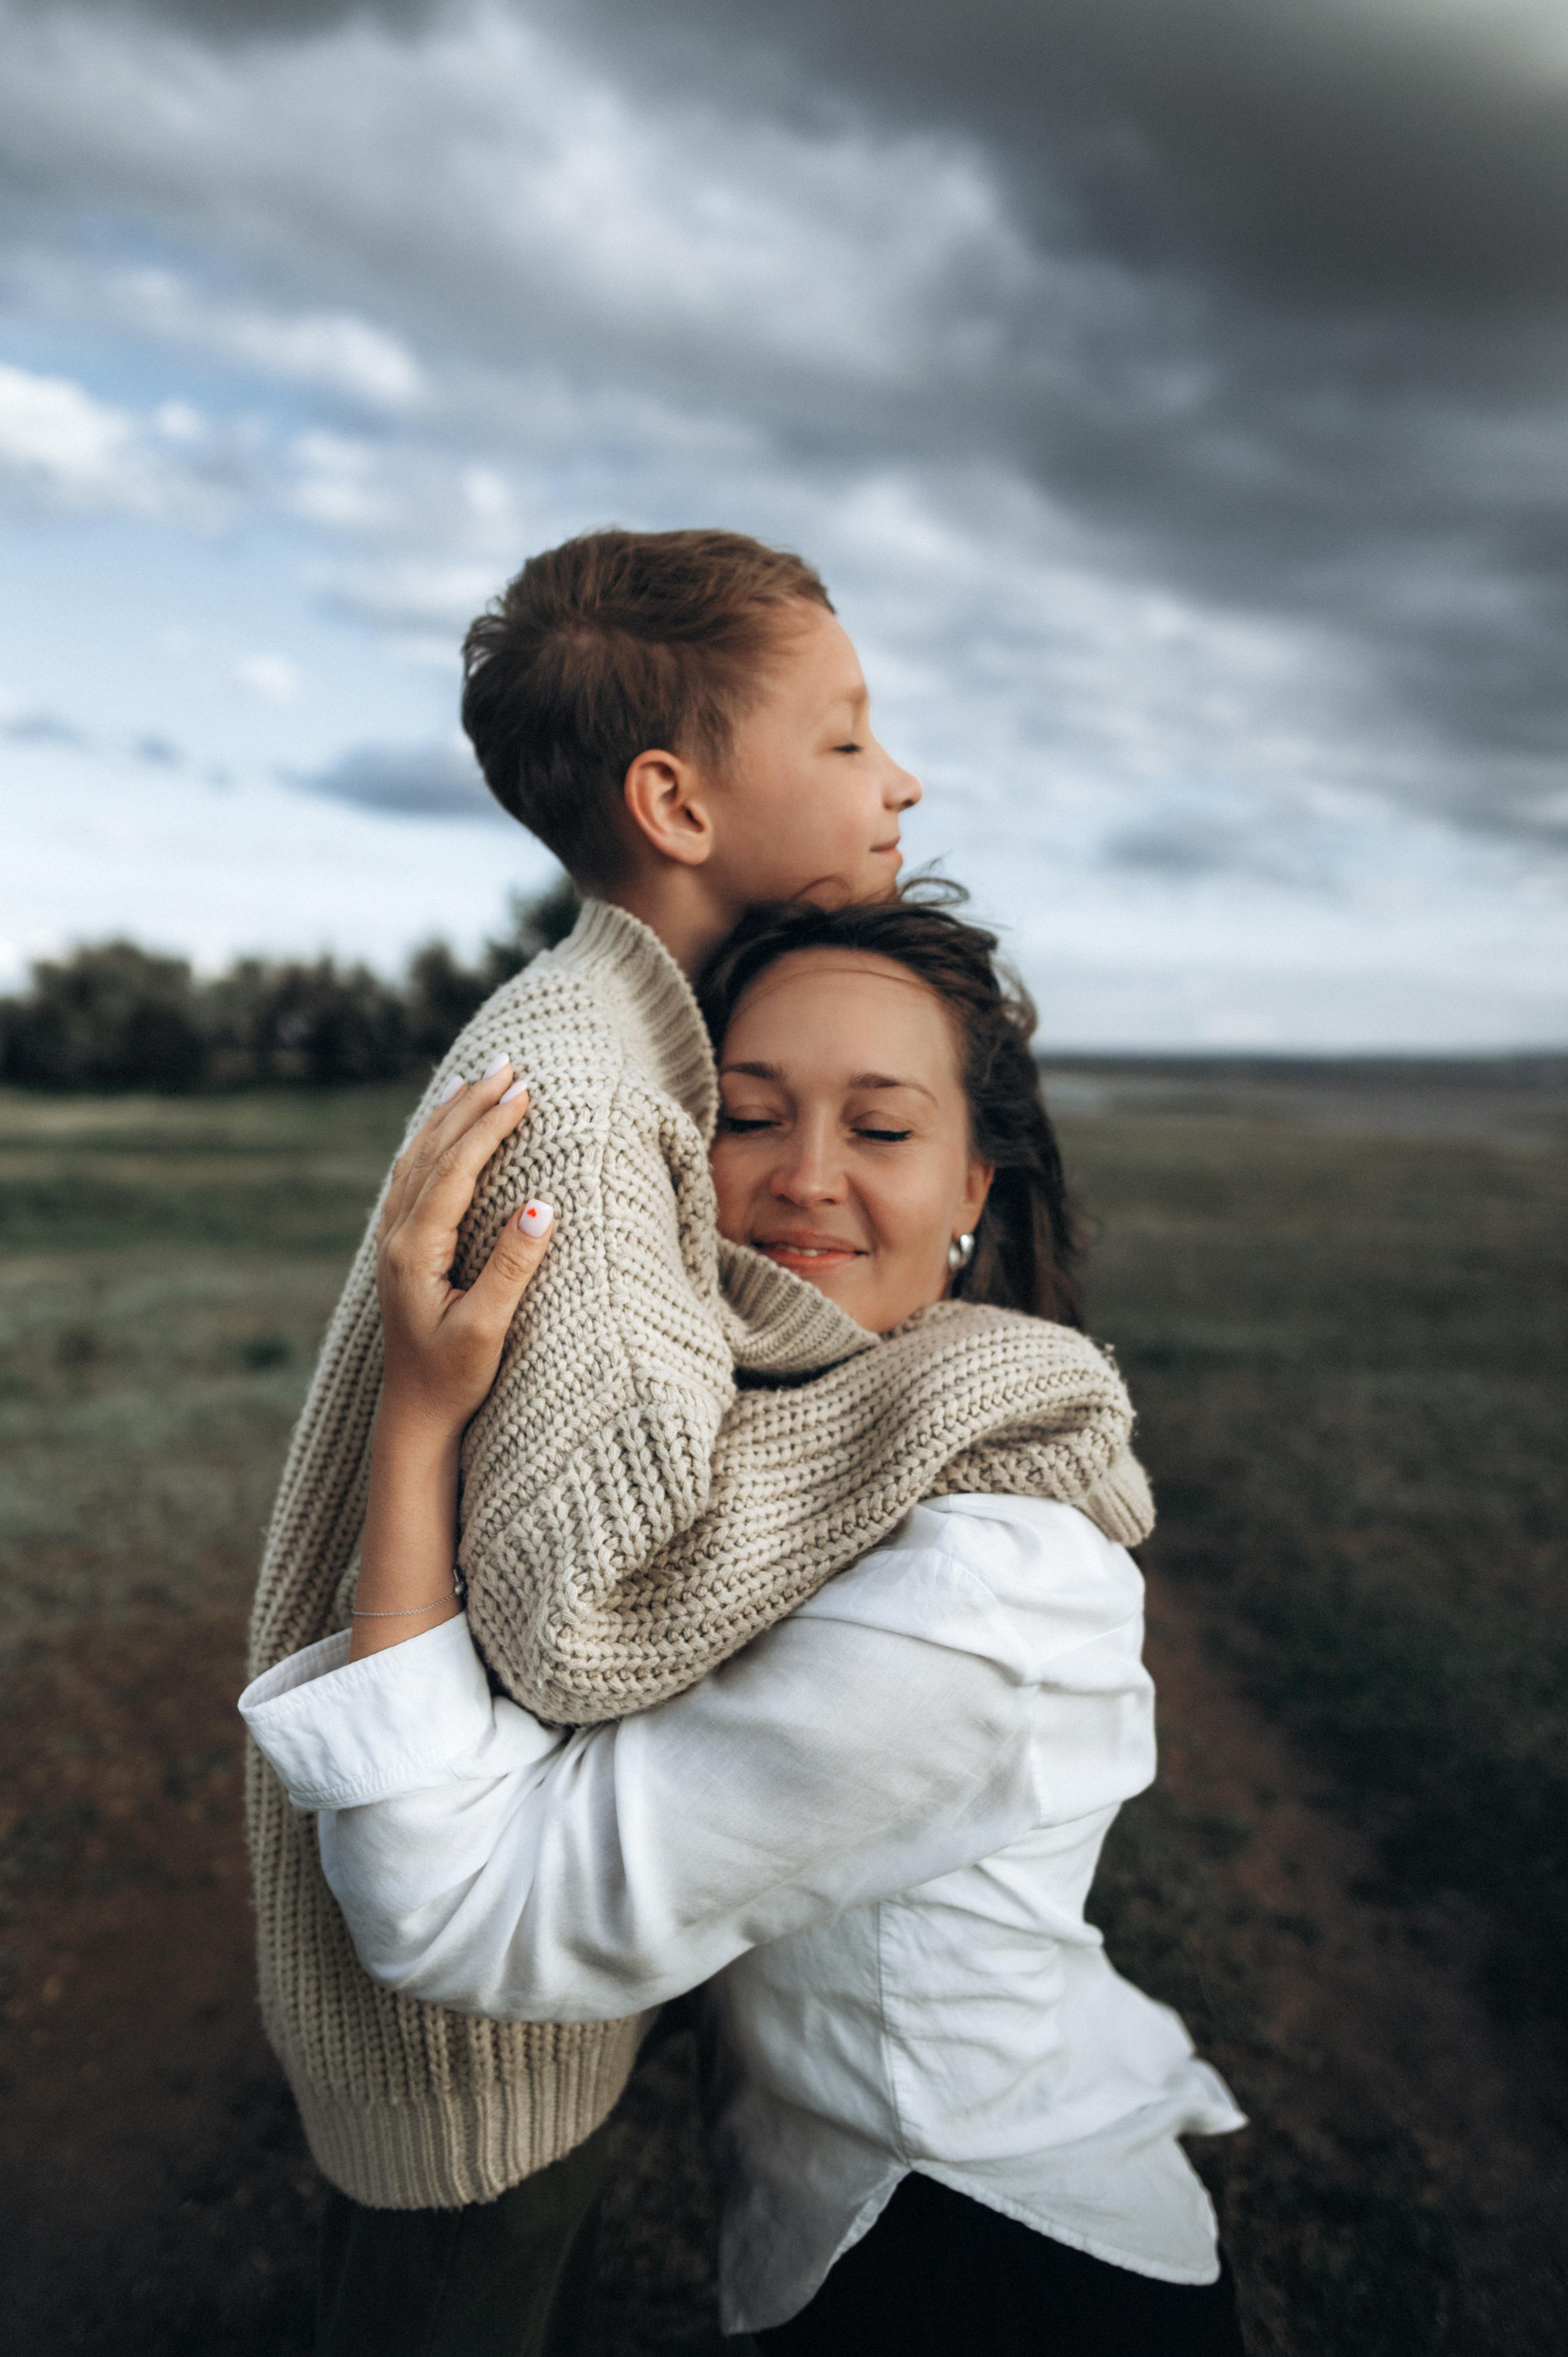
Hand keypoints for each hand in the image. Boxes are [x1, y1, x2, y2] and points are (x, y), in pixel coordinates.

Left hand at [375, 1055, 553, 1439]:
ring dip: (449, 1115)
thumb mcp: (488, 1327)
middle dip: (470, 1104)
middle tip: (507, 1063)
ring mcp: (394, 1242)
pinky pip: (412, 1177)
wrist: (414, 1415)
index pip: (456, 1169)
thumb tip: (542, 1204)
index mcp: (414, 1249)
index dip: (490, 1125)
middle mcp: (397, 1237)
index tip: (525, 1090)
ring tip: (477, 1080)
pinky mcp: (402, 1251)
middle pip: (432, 1151)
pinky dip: (433, 1142)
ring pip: (417, 1159)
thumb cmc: (454, 1377)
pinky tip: (446, 1130)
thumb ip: (513, 1265)